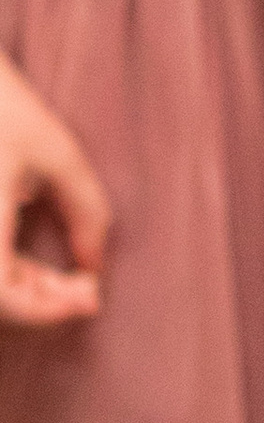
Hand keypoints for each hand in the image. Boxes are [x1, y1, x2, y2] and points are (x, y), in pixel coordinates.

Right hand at [0, 60, 107, 332]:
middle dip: (45, 304)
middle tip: (90, 291)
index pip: (2, 295)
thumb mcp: (58, 156)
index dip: (45, 310)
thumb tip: (95, 267)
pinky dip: (14, 278)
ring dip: (29, 294)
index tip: (89, 298)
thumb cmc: (6, 111)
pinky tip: (48, 273)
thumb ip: (87, 211)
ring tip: (74, 280)